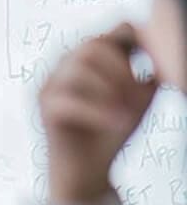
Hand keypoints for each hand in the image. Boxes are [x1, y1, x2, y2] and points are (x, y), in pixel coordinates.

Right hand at [39, 23, 157, 204]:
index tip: (152, 68)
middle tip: (138, 95)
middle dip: (121, 69)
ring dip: (110, 89)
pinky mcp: (44, 108)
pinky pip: (71, 100)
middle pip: (92, 46)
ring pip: (79, 68)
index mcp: (84, 59)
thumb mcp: (137, 98)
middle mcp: (62, 66)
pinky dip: (99, 111)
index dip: (133, 44)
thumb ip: (146, 72)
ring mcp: (49, 85)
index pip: (108, 34)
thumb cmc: (110, 131)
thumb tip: (160, 50)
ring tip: (128, 111)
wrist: (86, 170)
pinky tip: (118, 122)